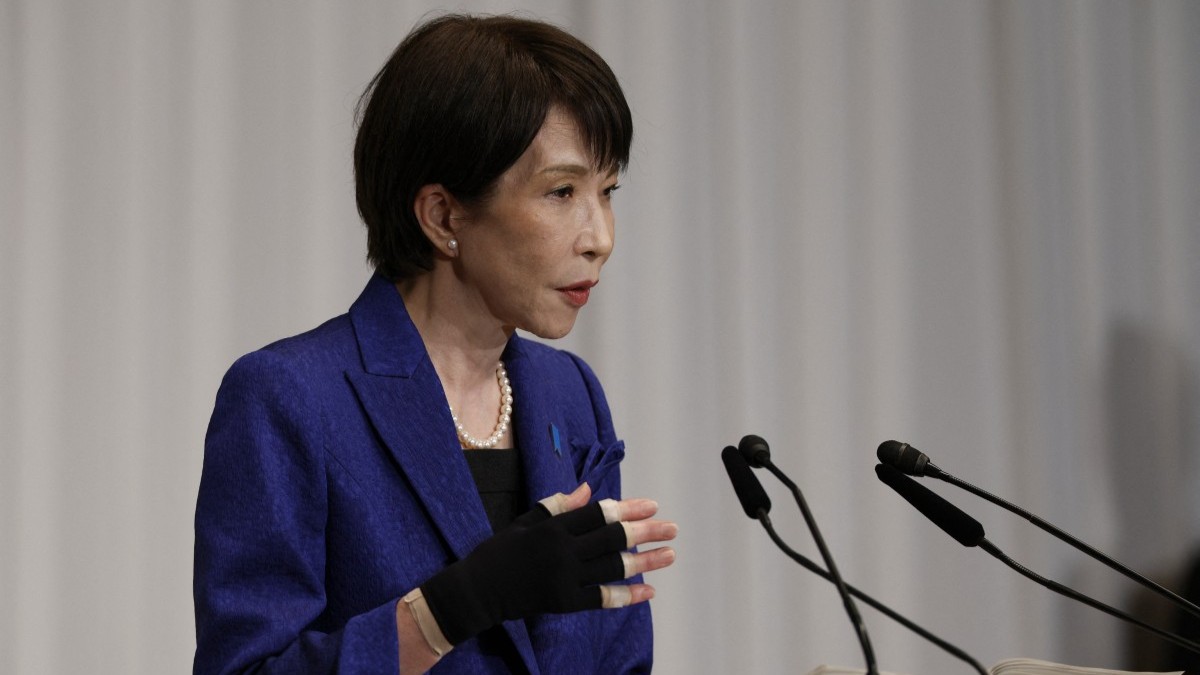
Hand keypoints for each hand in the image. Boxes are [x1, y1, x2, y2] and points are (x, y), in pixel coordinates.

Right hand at [420, 483, 676, 644]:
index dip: (628, 509)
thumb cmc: (498, 552)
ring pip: (613, 568)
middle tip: (673, 528)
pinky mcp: (564, 603)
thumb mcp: (524, 522)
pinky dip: (626, 595)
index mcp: (553, 528)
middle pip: (612, 539)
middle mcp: (563, 552)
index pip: (599, 514)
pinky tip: (649, 591)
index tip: (652, 505)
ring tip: (671, 555)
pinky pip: (602, 599)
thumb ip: (558, 505)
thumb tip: (589, 489)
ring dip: (646, 562)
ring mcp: (565, 579)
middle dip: (647, 532)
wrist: (476, 591)